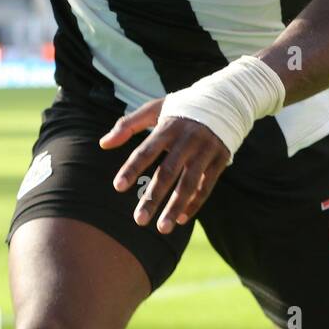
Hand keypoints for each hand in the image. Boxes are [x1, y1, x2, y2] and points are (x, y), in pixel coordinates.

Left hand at [100, 97, 231, 234]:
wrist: (226, 100)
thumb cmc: (182, 107)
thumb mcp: (155, 108)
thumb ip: (128, 125)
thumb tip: (103, 144)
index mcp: (169, 126)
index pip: (147, 150)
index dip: (132, 168)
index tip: (118, 187)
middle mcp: (188, 139)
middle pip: (168, 172)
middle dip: (153, 197)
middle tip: (138, 220)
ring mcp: (206, 149)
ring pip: (189, 183)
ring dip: (175, 207)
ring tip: (162, 228)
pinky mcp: (220, 158)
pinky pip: (206, 185)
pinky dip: (195, 203)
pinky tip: (180, 219)